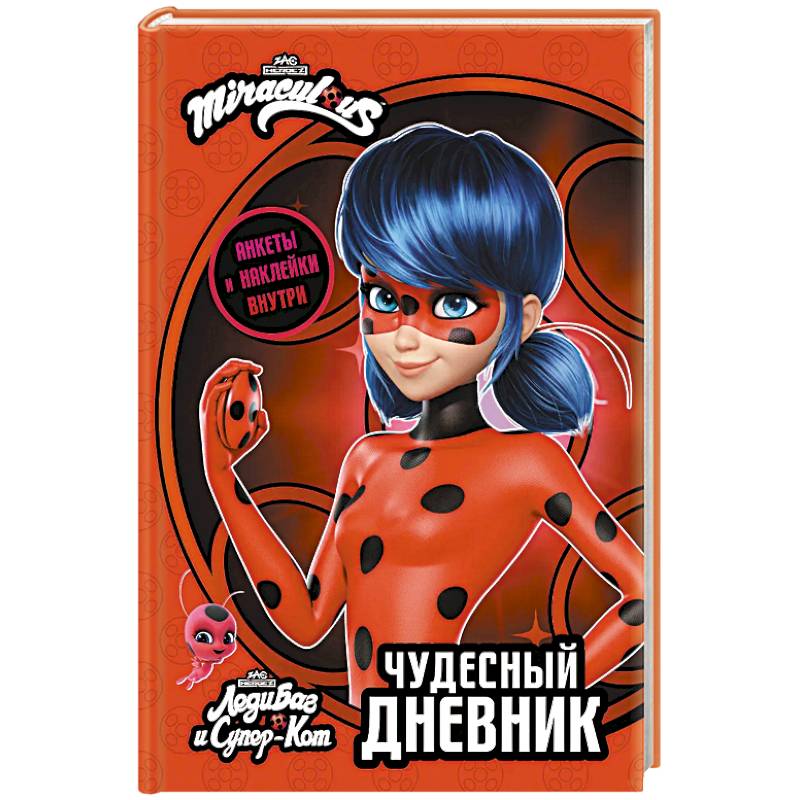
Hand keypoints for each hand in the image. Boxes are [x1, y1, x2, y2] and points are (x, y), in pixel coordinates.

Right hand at [199, 358, 269, 473]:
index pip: (229, 378)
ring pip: (213, 382)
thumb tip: (262, 411)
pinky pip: (211, 398)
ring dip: (227, 371)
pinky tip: (232, 383)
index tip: (259, 370)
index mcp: (222, 403)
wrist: (224, 465)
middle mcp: (212, 403)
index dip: (242, 368)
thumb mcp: (256, 435)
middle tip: (253, 366)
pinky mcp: (206, 416)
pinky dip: (220, 387)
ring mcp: (207, 409)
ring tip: (242, 367)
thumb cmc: (238, 449)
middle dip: (236, 364)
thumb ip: (262, 424)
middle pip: (221, 375)